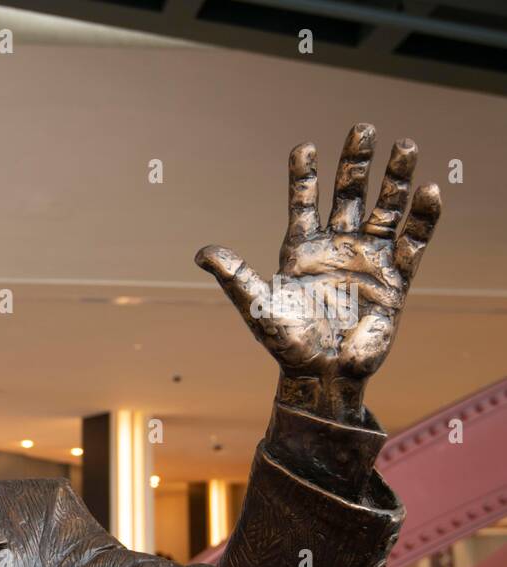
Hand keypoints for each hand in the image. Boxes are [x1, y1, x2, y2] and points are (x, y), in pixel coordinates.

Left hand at [196, 124, 440, 423]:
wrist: (320, 374)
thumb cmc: (285, 343)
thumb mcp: (256, 306)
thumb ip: (235, 276)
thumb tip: (202, 253)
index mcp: (301, 250)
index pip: (303, 202)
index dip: (304, 175)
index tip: (304, 146)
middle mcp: (336, 248)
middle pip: (349, 194)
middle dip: (356, 163)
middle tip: (363, 128)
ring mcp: (367, 259)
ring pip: (385, 209)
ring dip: (395, 180)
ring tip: (406, 146)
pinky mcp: (395, 279)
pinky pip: (413, 242)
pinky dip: (422, 219)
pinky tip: (428, 192)